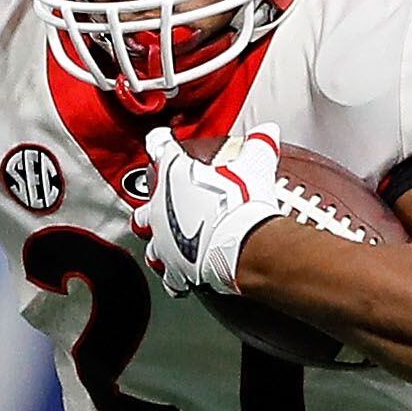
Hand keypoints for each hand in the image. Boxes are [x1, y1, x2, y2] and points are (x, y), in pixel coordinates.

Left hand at [134, 125, 280, 297]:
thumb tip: (267, 132)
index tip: (161, 140)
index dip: (160, 142)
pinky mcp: (175, 269)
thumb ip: (258, 146)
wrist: (241, 245)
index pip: (159, 148)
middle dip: (152, 201)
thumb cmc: (239, 202)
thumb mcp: (255, 165)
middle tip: (166, 201)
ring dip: (158, 243)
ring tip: (169, 243)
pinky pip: (172, 277)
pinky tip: (185, 277)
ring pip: (150, 243)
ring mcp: (163, 240)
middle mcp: (160, 207)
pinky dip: (178, 278)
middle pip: (145, 201)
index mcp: (173, 174)